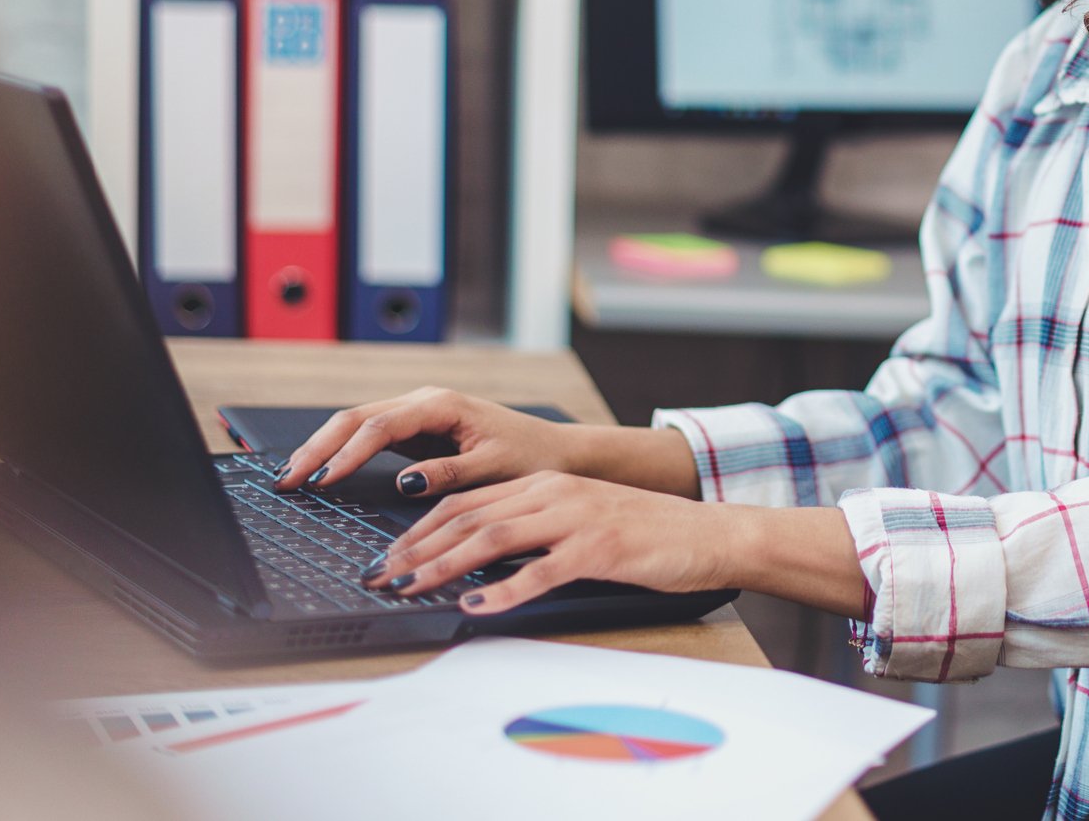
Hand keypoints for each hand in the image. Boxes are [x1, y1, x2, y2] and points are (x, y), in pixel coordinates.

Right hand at [273, 387, 564, 497]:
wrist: (553, 451)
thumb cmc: (529, 457)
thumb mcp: (493, 468)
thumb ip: (450, 474)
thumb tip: (407, 481)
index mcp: (442, 405)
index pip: (380, 427)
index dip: (347, 454)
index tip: (322, 481)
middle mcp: (424, 402)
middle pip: (355, 418)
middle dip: (317, 447)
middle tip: (285, 480)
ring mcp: (417, 413)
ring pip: (356, 423)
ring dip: (322, 447)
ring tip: (289, 476)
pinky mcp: (415, 429)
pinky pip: (368, 436)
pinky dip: (341, 450)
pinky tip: (320, 470)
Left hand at [364, 471, 734, 611]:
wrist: (707, 533)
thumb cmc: (646, 534)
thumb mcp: (581, 520)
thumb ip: (534, 532)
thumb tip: (478, 560)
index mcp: (545, 485)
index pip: (466, 501)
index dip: (419, 529)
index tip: (387, 557)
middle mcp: (554, 493)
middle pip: (467, 516)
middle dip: (415, 548)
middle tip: (381, 576)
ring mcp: (575, 518)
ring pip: (491, 537)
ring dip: (442, 565)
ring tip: (410, 588)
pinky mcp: (598, 548)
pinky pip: (539, 570)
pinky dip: (502, 589)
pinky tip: (476, 604)